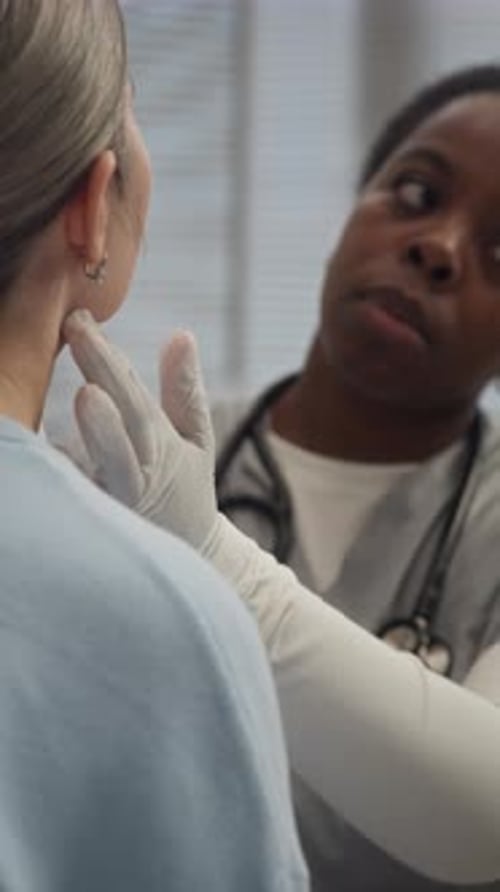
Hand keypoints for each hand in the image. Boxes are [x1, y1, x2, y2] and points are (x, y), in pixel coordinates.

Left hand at [62, 310, 217, 549]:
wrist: (189, 561)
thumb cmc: (184, 490)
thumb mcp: (196, 440)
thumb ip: (185, 390)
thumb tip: (181, 334)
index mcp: (164, 449)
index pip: (135, 396)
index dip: (110, 360)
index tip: (82, 319)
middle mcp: (143, 475)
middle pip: (126, 421)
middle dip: (104, 374)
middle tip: (76, 330)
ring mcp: (123, 504)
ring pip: (112, 466)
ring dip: (103, 432)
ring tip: (88, 396)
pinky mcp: (105, 528)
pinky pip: (80, 502)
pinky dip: (61, 477)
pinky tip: (39, 450)